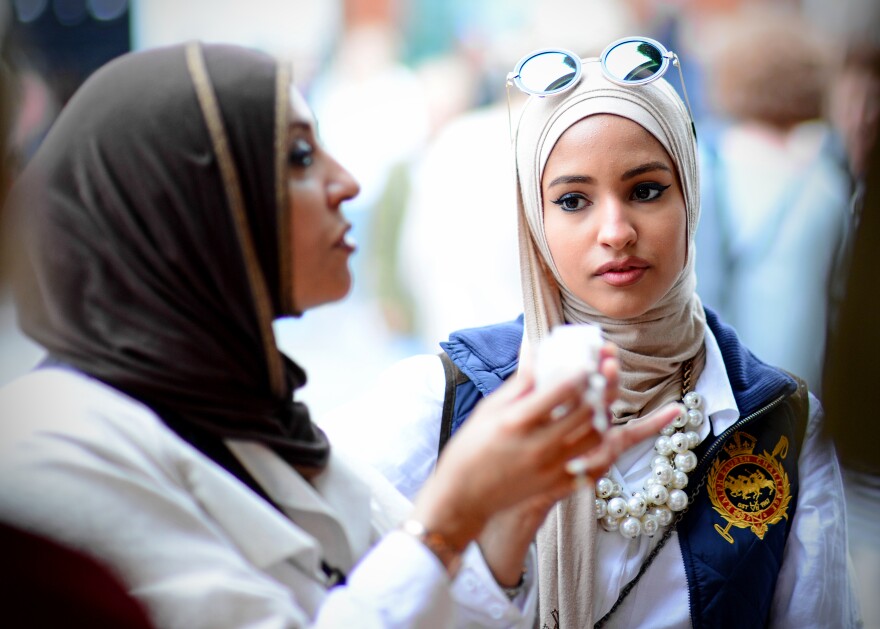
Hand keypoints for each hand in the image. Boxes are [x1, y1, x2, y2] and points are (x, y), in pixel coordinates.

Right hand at [411, 345, 632, 557]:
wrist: (463, 495)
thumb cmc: (471, 447)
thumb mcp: (490, 408)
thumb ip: (520, 380)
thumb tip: (533, 346)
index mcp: (516, 421)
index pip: (561, 390)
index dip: (580, 372)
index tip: (587, 361)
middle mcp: (537, 444)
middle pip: (586, 412)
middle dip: (597, 390)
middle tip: (599, 378)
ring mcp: (550, 467)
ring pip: (595, 437)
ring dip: (601, 416)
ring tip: (595, 404)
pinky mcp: (556, 484)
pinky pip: (591, 464)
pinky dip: (597, 446)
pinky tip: (591, 432)